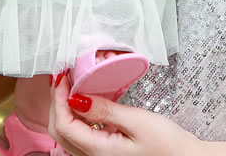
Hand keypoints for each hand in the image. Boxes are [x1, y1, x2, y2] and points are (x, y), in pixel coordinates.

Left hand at [47, 74, 205, 155]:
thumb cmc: (169, 146)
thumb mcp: (137, 122)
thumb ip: (104, 110)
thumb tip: (77, 97)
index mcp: (98, 151)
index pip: (64, 124)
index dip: (58, 98)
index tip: (62, 76)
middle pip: (60, 131)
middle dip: (57, 103)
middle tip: (62, 78)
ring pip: (69, 135)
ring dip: (64, 109)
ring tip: (70, 86)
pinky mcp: (108, 152)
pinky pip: (82, 136)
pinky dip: (77, 118)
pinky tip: (85, 102)